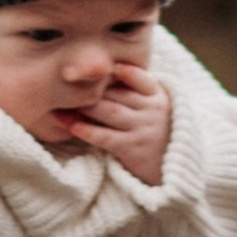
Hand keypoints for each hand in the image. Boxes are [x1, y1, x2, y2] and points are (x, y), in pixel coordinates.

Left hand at [61, 64, 171, 186]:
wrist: (175, 169)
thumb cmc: (157, 134)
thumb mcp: (155, 110)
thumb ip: (137, 93)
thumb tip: (105, 74)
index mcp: (157, 96)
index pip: (140, 78)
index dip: (123, 71)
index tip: (106, 66)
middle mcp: (152, 110)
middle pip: (116, 94)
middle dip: (91, 90)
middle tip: (65, 84)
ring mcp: (142, 129)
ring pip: (108, 111)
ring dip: (83, 107)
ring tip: (60, 104)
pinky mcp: (132, 148)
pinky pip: (105, 136)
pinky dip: (86, 130)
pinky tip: (70, 126)